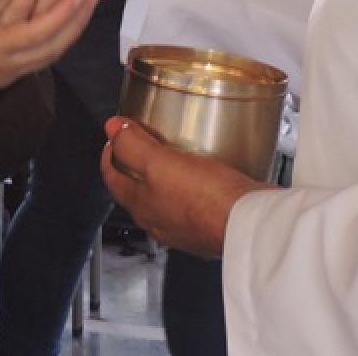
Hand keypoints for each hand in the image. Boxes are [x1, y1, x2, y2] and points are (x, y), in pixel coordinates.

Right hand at [0, 0, 106, 89]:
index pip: (34, 33)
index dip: (59, 14)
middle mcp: (9, 64)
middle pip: (53, 42)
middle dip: (74, 14)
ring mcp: (15, 71)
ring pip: (55, 51)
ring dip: (75, 24)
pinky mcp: (17, 71)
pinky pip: (48, 54)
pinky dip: (66, 34)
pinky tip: (74, 15)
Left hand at [100, 117, 266, 257]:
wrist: (246, 224)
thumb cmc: (204, 197)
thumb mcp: (160, 162)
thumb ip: (133, 145)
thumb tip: (112, 128)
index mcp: (140, 205)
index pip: (112, 178)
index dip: (110, 154)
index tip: (115, 138)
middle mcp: (158, 221)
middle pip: (136, 190)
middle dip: (135, 167)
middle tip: (141, 143)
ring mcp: (183, 229)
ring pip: (164, 200)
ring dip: (164, 180)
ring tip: (175, 158)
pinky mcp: (208, 229)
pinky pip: (192, 206)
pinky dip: (191, 190)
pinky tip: (206, 178)